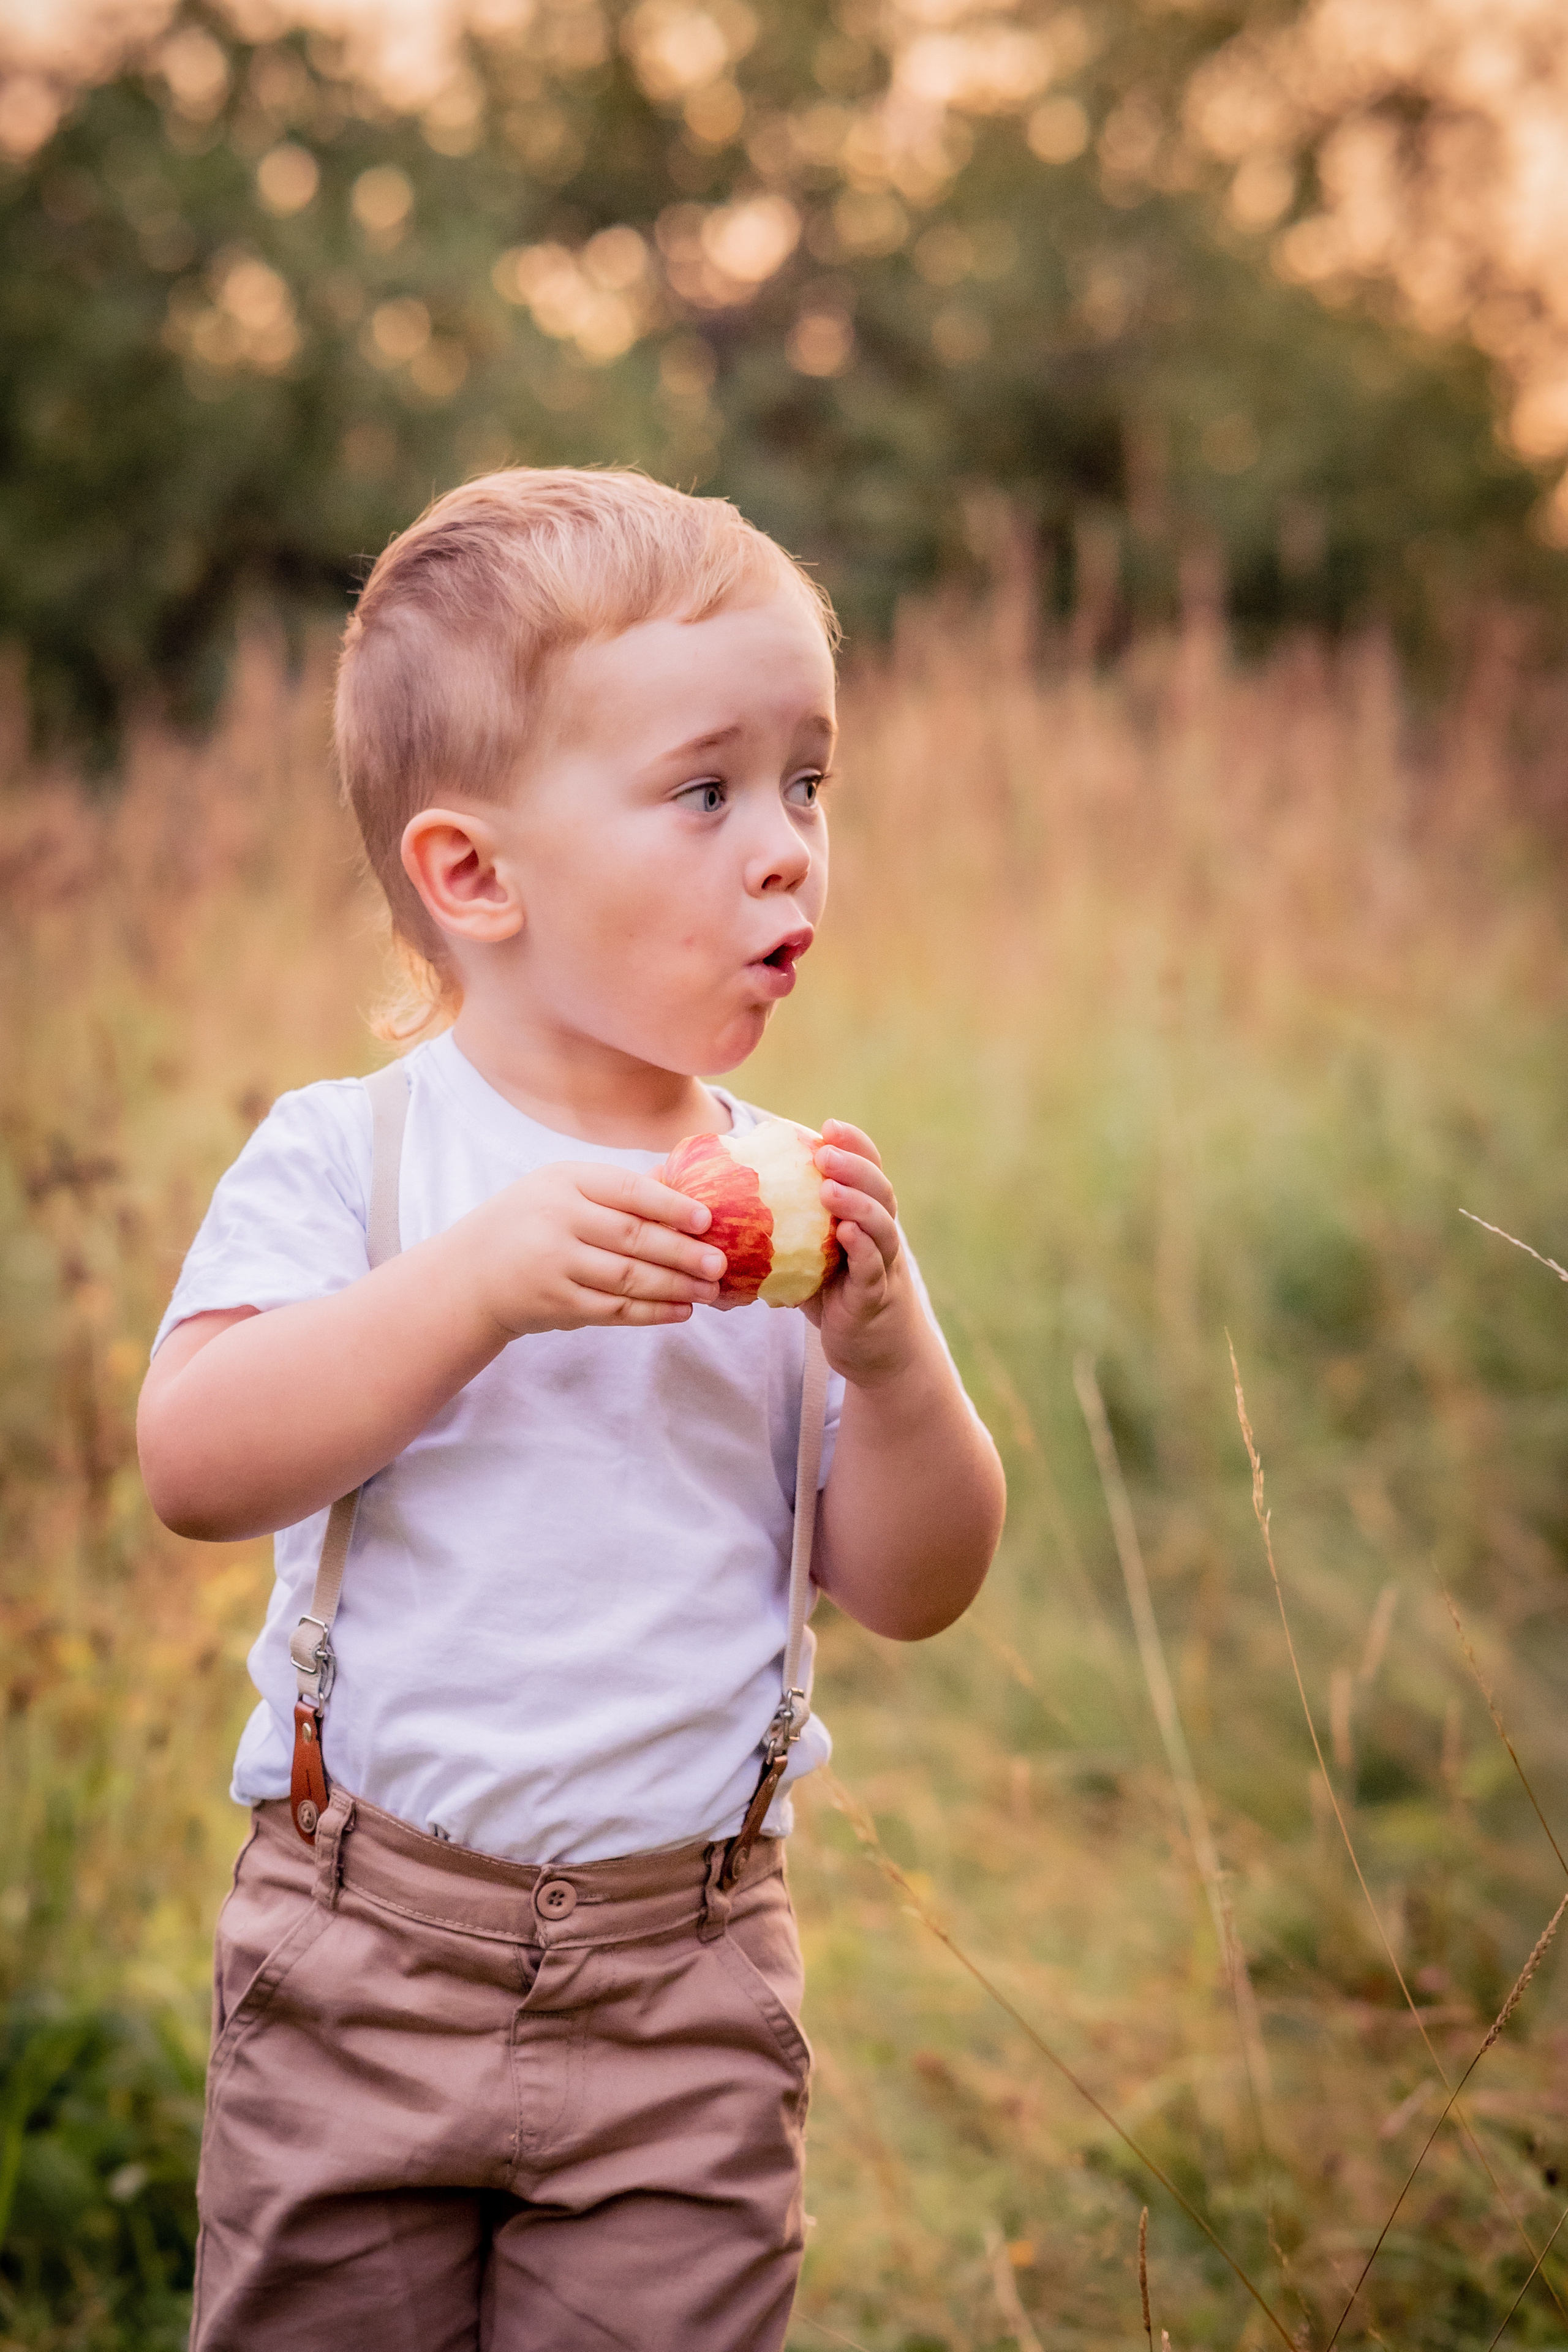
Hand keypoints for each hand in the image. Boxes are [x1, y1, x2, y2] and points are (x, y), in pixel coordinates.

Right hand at [468, 1163, 725, 1335]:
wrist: (471, 1274)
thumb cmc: (530, 1223)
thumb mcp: (563, 1190)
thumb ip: (618, 1190)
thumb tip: (686, 1190)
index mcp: (565, 1181)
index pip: (628, 1190)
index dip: (672, 1205)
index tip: (707, 1219)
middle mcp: (558, 1220)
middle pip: (634, 1237)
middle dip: (683, 1252)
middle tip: (719, 1263)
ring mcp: (555, 1264)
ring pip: (629, 1277)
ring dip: (676, 1286)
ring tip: (708, 1289)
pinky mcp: (557, 1303)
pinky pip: (614, 1309)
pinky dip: (651, 1312)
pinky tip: (680, 1311)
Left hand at [805, 1120, 922, 1384]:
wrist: (874, 1353)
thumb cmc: (835, 1298)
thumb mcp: (810, 1257)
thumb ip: (785, 1231)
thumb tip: (724, 1205)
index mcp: (868, 1218)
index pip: (869, 1171)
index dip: (855, 1146)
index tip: (828, 1126)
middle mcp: (883, 1235)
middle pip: (880, 1191)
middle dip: (854, 1166)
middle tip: (825, 1152)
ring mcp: (884, 1266)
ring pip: (881, 1227)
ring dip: (857, 1203)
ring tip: (829, 1187)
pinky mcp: (876, 1297)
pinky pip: (873, 1268)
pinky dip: (862, 1249)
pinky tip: (845, 1233)